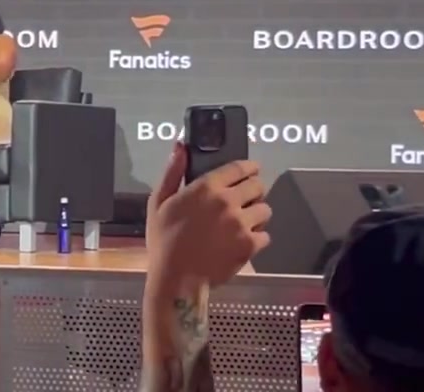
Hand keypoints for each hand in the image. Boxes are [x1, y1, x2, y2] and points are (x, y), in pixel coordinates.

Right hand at [145, 144, 271, 294]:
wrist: (176, 278)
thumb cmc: (163, 239)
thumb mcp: (158, 202)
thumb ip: (172, 172)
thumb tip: (180, 146)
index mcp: (206, 187)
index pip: (239, 167)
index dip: (249, 167)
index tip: (250, 169)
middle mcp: (228, 201)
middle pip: (258, 186)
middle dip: (254, 189)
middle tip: (245, 198)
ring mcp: (242, 224)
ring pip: (265, 210)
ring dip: (257, 213)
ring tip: (245, 220)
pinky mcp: (250, 245)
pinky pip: (265, 235)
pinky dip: (257, 237)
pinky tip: (244, 240)